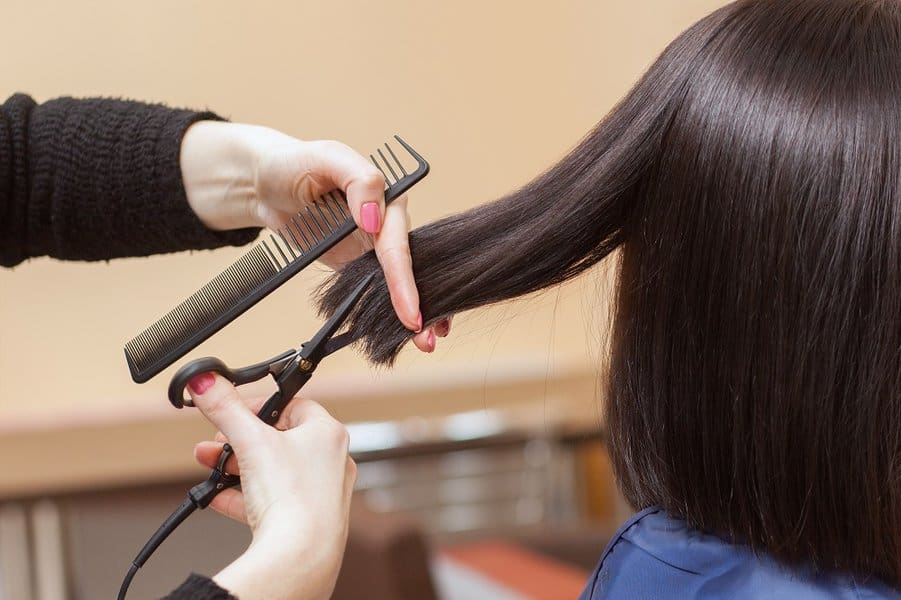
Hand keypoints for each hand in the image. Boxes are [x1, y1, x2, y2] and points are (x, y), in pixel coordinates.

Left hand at [180, 121, 450, 351]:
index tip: (409, 308)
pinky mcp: (357, 263)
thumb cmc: (294, 163)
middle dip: (422, 300)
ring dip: (415, 311)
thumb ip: (359, 179)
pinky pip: (378, 288)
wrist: (264, 183)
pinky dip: (393, 311)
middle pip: (410, 266)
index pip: (398, 241)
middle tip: (427, 333)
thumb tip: (376, 218)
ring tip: (425, 342)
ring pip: (400, 281)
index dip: (403, 276)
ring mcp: (372, 246)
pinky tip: (406, 333)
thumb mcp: (326, 157)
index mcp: (387, 196)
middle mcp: (386, 223)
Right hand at [187, 372, 353, 599]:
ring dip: (238, 469)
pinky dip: (245, 498)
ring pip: (273, 472)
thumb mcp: (250, 442)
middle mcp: (331, 461)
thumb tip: (206, 380)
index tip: (232, 410)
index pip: (292, 405)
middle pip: (278, 440)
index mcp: (328, 433)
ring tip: (210, 469)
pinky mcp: (307, 521)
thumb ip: (225, 408)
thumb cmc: (293, 498)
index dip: (258, 406)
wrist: (300, 558)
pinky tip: (218, 498)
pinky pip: (272, 502)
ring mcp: (321, 494)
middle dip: (239, 442)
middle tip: (214, 444)